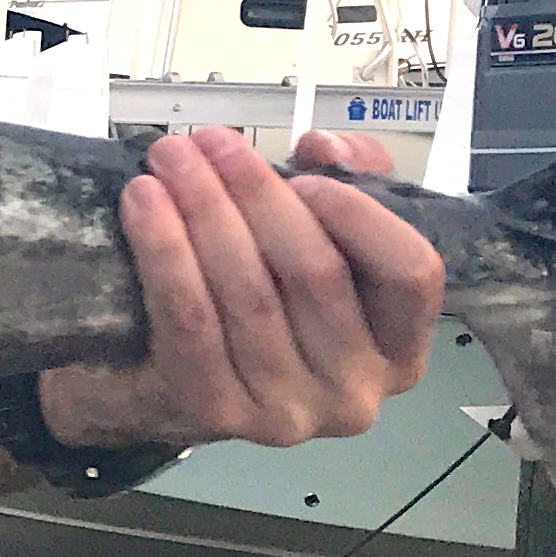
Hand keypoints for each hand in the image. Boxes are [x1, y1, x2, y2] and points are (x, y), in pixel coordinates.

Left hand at [43, 128, 442, 451]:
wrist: (170, 382)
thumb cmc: (262, 302)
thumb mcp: (324, 237)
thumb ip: (349, 180)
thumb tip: (324, 149)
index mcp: (400, 348)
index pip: (411, 272)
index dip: (358, 214)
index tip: (302, 172)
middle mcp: (356, 391)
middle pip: (316, 272)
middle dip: (257, 193)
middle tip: (210, 143)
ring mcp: (289, 412)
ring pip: (249, 292)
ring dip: (204, 211)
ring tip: (171, 159)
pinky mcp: (218, 413)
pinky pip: (190, 319)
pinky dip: (165, 252)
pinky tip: (145, 203)